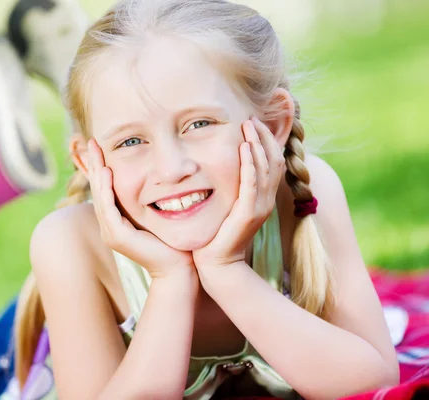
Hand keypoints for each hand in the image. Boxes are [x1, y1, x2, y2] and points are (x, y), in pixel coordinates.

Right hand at [87, 139, 194, 278]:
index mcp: (117, 219)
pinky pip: (108, 208)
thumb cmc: (174, 241)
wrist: (179, 268)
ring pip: (100, 195)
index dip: (100, 166)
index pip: (105, 188)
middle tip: (92, 141)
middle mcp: (110, 225)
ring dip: (97, 172)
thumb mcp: (160, 213)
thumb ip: (153, 197)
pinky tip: (107, 172)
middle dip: (94, 163)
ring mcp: (111, 232)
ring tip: (97, 151)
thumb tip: (160, 175)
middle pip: (98, 188)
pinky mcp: (117, 236)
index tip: (99, 144)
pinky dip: (106, 189)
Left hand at [193, 118, 284, 269]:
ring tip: (248, 125)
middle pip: (273, 160)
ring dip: (257, 144)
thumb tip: (223, 169)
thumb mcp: (228, 207)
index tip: (252, 122)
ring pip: (265, 168)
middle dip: (263, 136)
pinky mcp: (248, 213)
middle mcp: (265, 201)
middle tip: (251, 118)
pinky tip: (244, 147)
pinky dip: (250, 163)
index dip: (265, 141)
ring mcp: (259, 207)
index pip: (272, 162)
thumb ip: (232, 189)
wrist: (218, 266)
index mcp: (262, 198)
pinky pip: (252, 183)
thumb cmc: (217, 237)